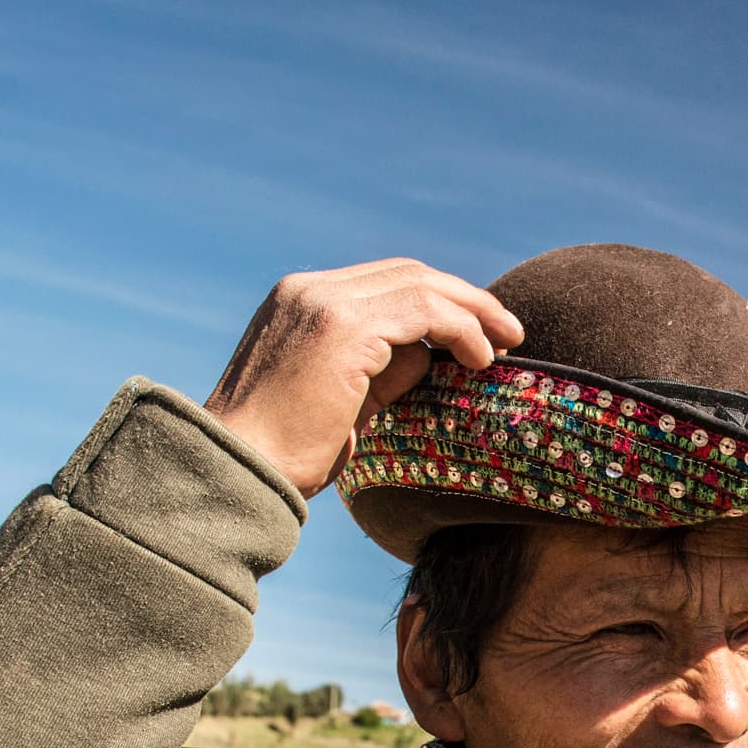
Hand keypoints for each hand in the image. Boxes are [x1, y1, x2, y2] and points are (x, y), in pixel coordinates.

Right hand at [204, 258, 522, 498]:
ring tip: (506, 344)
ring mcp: (323, 303)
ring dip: (473, 311)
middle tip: (509, 332)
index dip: (440, 302)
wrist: (237, 474)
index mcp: (301, 303)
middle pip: (408, 273)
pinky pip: (422, 310)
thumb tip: (429, 355)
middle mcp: (309, 291)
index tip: (479, 334)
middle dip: (466, 299)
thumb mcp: (344, 403)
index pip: (386, 283)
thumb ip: (383, 371)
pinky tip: (480, 359)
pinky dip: (459, 329)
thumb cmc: (283, 456)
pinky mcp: (342, 328)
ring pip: (420, 284)